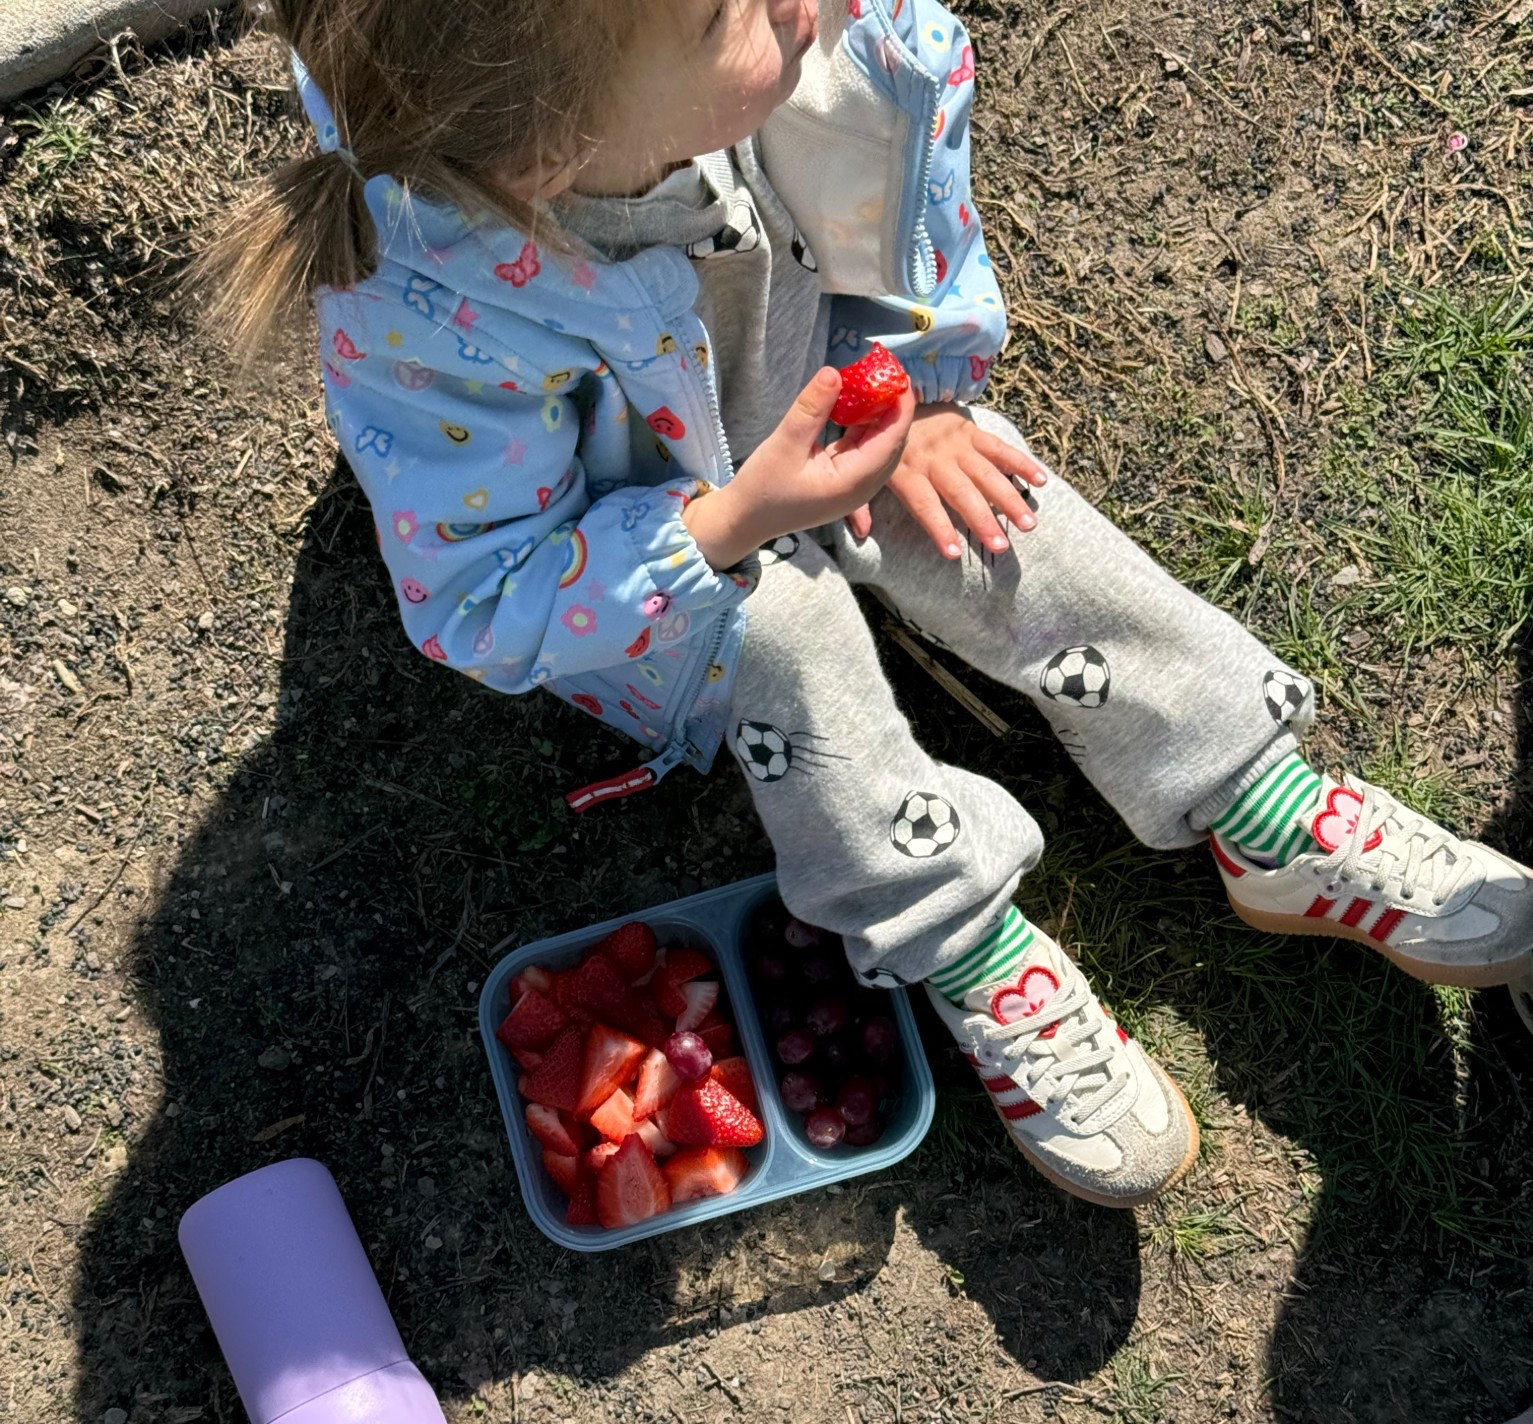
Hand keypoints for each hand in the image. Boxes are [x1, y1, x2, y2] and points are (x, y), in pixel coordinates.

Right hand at [684, 368, 915, 569]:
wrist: (745, 520)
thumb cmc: (762, 488)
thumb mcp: (784, 443)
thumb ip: (812, 408)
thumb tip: (834, 372)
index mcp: (853, 483)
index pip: (891, 439)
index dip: (900, 405)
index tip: (896, 372)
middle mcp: (862, 488)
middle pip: (892, 443)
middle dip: (892, 407)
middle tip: (883, 371)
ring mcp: (854, 488)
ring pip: (879, 446)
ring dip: (877, 416)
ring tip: (870, 382)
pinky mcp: (844, 482)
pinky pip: (863, 450)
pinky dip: (862, 427)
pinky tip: (854, 405)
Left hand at [846, 403, 1049, 557]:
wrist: (892, 392)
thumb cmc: (876, 439)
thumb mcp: (860, 467)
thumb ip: (859, 503)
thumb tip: (860, 534)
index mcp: (906, 470)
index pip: (925, 504)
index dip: (940, 528)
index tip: (954, 552)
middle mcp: (934, 458)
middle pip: (962, 494)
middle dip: (982, 521)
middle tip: (1001, 547)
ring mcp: (956, 444)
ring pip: (986, 474)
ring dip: (1009, 499)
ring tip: (1028, 524)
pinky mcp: (971, 431)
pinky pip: (999, 448)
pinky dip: (1021, 462)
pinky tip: (1041, 481)